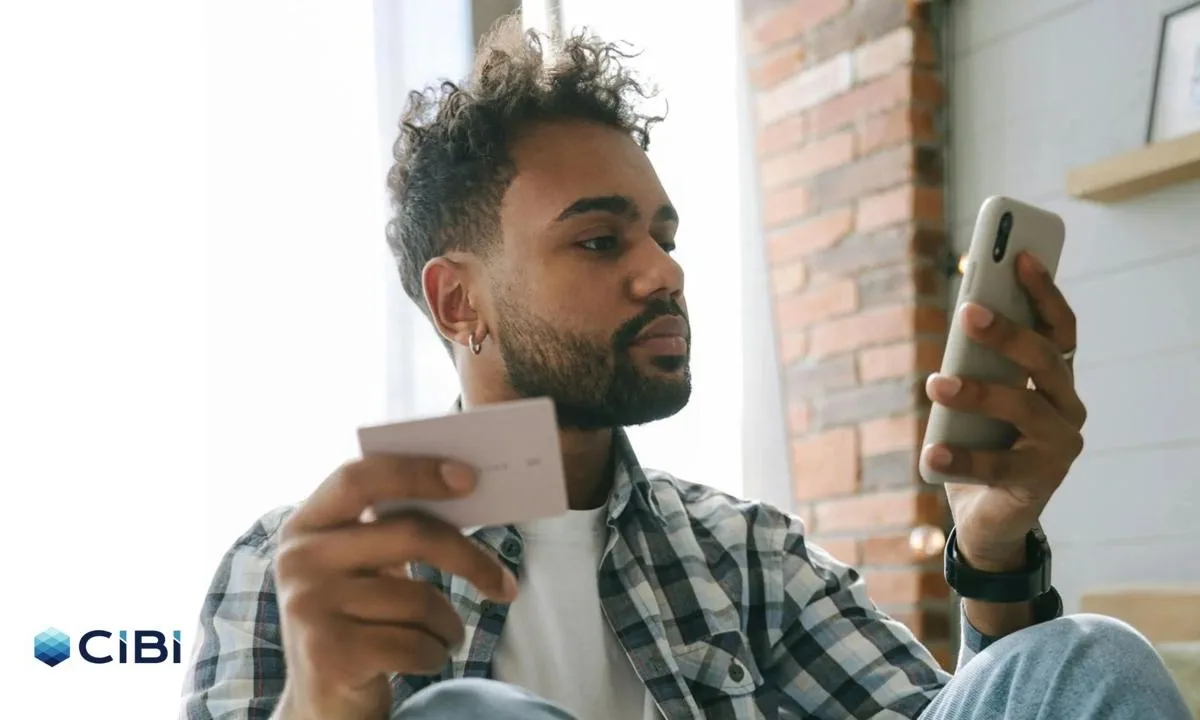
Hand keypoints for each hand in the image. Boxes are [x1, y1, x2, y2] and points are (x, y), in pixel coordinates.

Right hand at [272, 456, 517, 719]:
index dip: (415, 472)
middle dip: (470, 559)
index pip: (360, 478)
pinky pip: (414, 644)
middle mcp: (300, 561)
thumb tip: (464, 489)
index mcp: (306, 525)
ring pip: (420, 599)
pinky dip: (436, 653)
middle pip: (410, 535)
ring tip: (445, 634)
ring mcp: (310, 607)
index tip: (468, 477)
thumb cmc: (357, 617)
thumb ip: (389, 528)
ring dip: (449, 624)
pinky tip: (427, 656)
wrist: (321, 700)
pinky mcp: (330, 654)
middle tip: (506, 584)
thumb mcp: (359, 565)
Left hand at [923, 251, 1086, 569]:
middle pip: (1044, 360)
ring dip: (978, 392)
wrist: (990, 517)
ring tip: (935, 383)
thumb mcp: (979, 396)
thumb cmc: (983, 442)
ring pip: (1023, 408)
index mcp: (1055, 379)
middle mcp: (1067, 408)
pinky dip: (961, 459)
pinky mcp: (1038, 484)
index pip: (1059, 328)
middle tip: (967, 313)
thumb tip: (963, 317)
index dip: (1044, 292)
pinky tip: (932, 453)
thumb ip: (978, 362)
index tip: (1020, 256)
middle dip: (1008, 332)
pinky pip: (997, 468)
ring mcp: (1059, 447)